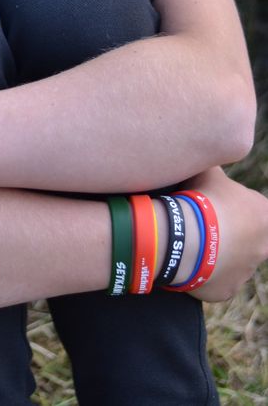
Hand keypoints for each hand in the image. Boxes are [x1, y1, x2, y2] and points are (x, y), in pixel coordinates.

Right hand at [183, 167, 267, 301]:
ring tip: (191, 242)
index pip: (256, 211)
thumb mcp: (210, 171)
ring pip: (231, 261)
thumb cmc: (201, 198)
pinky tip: (187, 259)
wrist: (185, 235)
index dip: (234, 206)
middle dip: (228, 233)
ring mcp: (245, 272)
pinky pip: (215, 280)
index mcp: (264, 216)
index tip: (216, 205)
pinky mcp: (227, 290)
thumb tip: (211, 154)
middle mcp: (263, 247)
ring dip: (216, 253)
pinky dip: (203, 272)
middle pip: (247, 238)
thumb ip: (218, 170)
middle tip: (204, 224)